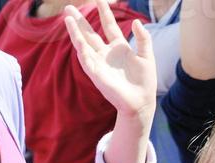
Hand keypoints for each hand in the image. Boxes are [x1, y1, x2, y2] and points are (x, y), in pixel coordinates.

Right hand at [65, 0, 158, 128]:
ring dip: (75, 31)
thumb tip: (136, 21)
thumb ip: (143, 38)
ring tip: (67, 17)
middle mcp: (106, 53)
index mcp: (119, 47)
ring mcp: (100, 63)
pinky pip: (86, 59)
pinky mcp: (96, 74)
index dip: (104, 12)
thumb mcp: (147, 56)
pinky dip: (82, 49)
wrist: (141, 102)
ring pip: (84, 43)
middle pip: (90, 33)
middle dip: (80, 20)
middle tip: (69, 7)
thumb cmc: (145, 81)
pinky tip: (77, 38)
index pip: (109, 25)